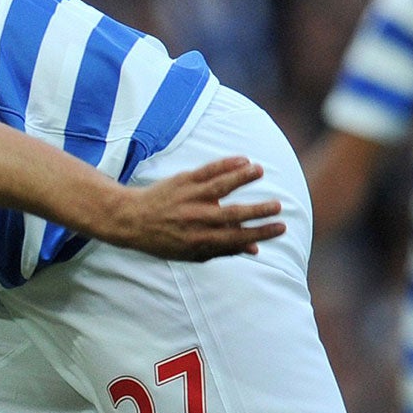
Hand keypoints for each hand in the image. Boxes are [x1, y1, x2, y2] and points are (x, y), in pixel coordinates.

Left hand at [96, 157, 285, 260]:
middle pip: (233, 214)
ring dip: (243, 178)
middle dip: (258, 211)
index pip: (237, 238)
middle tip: (278, 205)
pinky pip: (207, 170)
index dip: (261, 233)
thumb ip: (223, 250)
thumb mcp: (191, 253)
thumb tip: (254, 249)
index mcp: (200, 240)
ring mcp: (190, 198)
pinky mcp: (183, 181)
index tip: (281, 227)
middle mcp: (196, 219)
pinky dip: (225, 164)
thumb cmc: (165, 240)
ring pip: (221, 186)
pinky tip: (243, 159)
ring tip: (260, 171)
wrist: (131, 220)